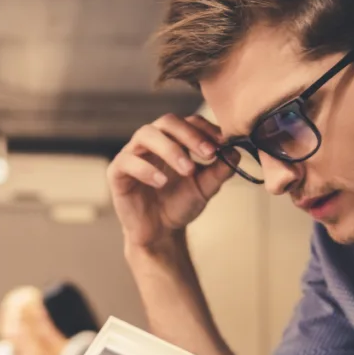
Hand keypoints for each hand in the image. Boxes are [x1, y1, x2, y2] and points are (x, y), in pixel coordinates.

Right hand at [107, 114, 237, 249]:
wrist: (160, 232)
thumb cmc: (179, 205)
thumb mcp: (205, 188)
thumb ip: (220, 171)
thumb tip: (236, 152)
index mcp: (173, 140)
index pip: (188, 121)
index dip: (205, 129)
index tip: (222, 143)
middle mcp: (151, 142)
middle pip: (167, 121)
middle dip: (190, 135)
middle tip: (208, 153)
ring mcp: (132, 154)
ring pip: (146, 135)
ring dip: (170, 149)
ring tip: (188, 170)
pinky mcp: (117, 172)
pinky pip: (127, 162)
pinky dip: (146, 169)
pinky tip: (161, 182)